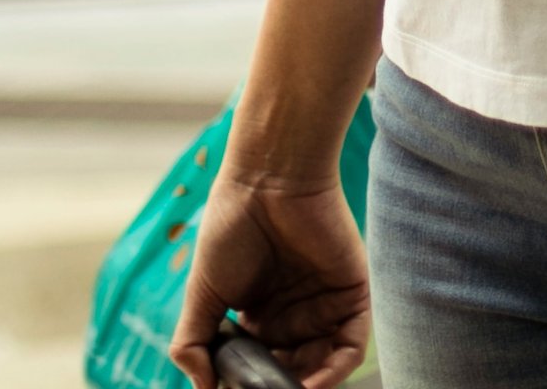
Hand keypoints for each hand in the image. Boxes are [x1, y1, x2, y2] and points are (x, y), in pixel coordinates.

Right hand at [173, 174, 369, 388]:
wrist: (267, 178)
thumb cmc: (231, 225)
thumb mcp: (202, 291)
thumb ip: (195, 341)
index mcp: (260, 318)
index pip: (261, 368)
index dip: (251, 385)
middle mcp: (294, 316)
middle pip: (294, 371)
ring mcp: (324, 305)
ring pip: (324, 365)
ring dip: (309, 386)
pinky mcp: (352, 293)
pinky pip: (352, 344)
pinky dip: (336, 370)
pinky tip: (311, 383)